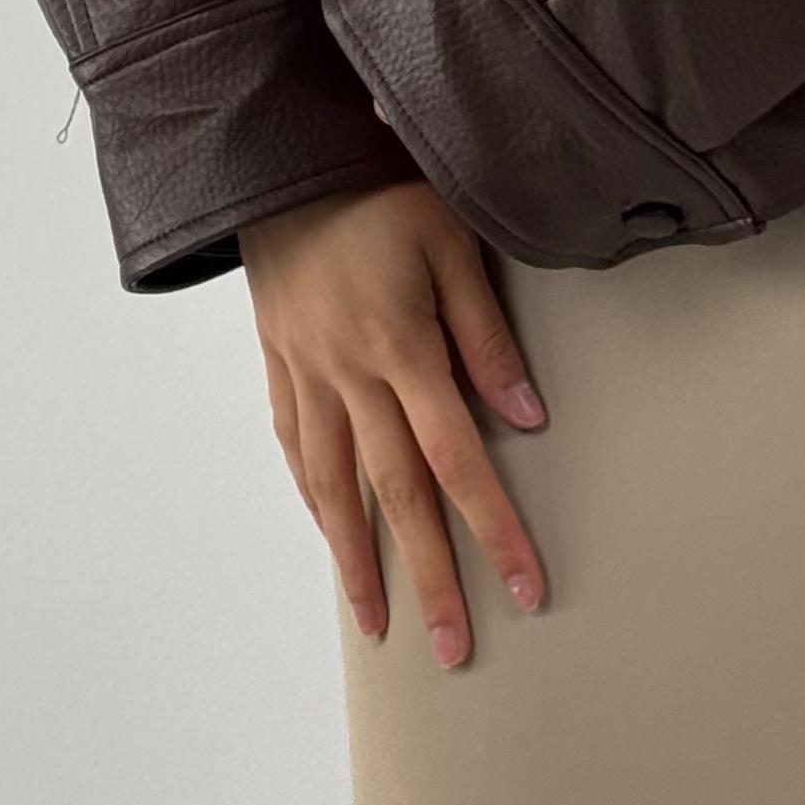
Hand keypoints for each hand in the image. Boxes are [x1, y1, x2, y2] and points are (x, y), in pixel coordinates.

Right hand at [237, 176, 549, 667]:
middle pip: (398, 495)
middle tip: (456, 647)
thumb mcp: (449, 238)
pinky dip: (316, 500)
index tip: (525, 585)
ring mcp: (307, 376)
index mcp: (401, 346)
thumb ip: (485, 332)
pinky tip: (332, 532)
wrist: (281, 157)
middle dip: (432, 576)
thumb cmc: (377, 185)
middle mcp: (349, 375)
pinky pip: (298, 450)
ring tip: (382, 623)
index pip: (458, 459)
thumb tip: (526, 416)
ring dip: (362, 562)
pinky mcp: (279, 366)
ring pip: (337, 489)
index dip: (494, 527)